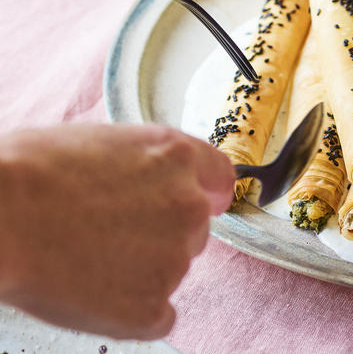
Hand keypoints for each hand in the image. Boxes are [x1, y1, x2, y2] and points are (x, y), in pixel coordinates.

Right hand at [0, 125, 235, 339]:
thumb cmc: (27, 174)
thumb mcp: (102, 141)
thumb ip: (144, 164)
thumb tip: (151, 180)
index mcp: (176, 157)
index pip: (220, 178)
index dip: (209, 192)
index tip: (206, 201)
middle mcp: (188, 206)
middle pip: (192, 227)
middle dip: (160, 232)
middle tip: (105, 234)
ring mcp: (175, 259)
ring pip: (171, 269)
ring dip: (140, 269)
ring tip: (84, 257)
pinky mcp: (151, 306)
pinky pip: (155, 314)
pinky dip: (130, 311)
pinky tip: (92, 293)